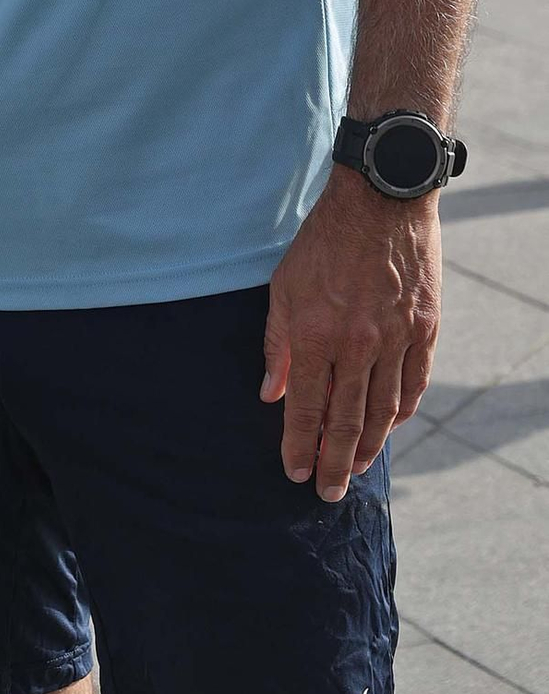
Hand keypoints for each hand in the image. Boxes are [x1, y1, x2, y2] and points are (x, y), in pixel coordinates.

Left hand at [261, 167, 440, 499]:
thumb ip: (277, 344)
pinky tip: (389, 427)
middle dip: (334, 463)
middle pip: (346, 420)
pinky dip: (400, 412)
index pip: (305, 407)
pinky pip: (413, 384)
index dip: (299, 444)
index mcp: (316, 334)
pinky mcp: (425, 329)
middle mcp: (357, 344)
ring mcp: (395, 338)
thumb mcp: (284, 287)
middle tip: (327, 493)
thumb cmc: (323, 241)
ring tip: (356, 469)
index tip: (294, 472)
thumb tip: (269, 394)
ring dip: (368, 446)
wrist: (381, 200)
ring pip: (384, 411)